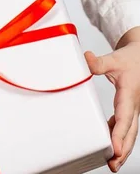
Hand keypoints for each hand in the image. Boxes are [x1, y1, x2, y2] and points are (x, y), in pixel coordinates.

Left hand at [85, 41, 139, 171]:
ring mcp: (132, 109)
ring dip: (122, 148)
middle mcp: (133, 106)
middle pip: (130, 132)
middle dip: (123, 150)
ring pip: (130, 133)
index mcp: (129, 95)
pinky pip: (125, 127)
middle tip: (113, 165)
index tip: (115, 148)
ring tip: (112, 163)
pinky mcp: (129, 109)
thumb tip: (87, 59)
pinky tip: (110, 145)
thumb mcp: (114, 59)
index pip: (125, 118)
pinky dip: (119, 137)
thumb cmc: (130, 61)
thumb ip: (100, 62)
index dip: (120, 134)